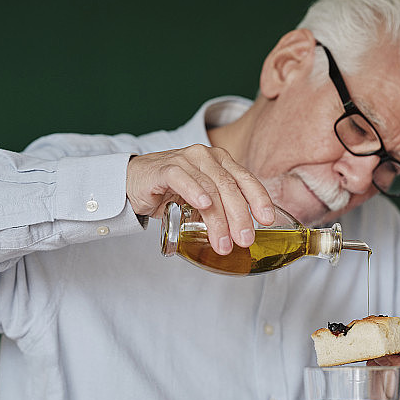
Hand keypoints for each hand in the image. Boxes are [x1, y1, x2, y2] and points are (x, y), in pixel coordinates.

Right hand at [126, 145, 275, 254]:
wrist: (131, 183)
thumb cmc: (170, 192)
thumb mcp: (201, 201)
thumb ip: (221, 210)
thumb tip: (243, 235)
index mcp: (220, 162)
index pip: (245, 179)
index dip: (259, 199)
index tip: (267, 220)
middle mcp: (206, 157)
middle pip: (229, 186)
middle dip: (240, 216)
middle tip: (245, 240)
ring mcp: (185, 159)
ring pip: (208, 188)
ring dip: (218, 218)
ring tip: (222, 242)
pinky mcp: (164, 168)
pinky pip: (182, 178)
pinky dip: (194, 191)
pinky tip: (203, 206)